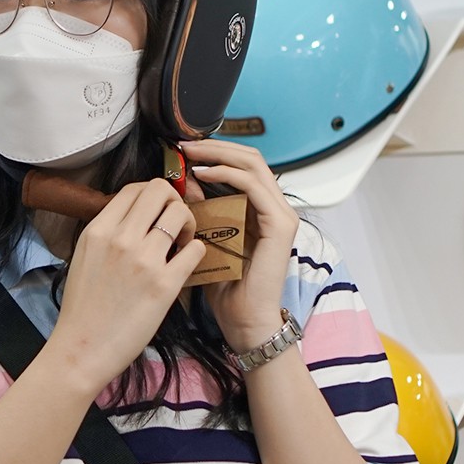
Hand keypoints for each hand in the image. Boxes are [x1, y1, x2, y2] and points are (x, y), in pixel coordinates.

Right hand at [44, 178, 205, 395]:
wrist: (81, 349)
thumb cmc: (84, 308)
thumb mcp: (85, 256)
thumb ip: (108, 232)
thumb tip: (134, 215)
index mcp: (99, 230)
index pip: (135, 188)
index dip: (153, 193)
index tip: (158, 210)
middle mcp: (121, 238)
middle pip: (160, 190)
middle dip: (174, 201)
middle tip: (175, 223)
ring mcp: (144, 260)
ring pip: (181, 214)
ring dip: (188, 223)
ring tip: (183, 243)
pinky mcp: (165, 285)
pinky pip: (196, 249)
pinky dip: (197, 250)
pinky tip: (187, 262)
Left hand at [178, 138, 297, 350]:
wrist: (244, 320)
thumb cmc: (226, 288)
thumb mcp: (207, 239)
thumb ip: (201, 210)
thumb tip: (185, 181)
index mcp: (259, 209)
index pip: (241, 166)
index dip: (214, 152)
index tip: (183, 150)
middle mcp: (274, 207)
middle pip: (249, 158)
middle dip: (214, 146)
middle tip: (184, 144)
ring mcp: (280, 214)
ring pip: (252, 164)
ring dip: (218, 154)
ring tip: (190, 153)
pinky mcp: (280, 224)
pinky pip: (253, 186)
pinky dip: (226, 174)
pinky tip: (202, 174)